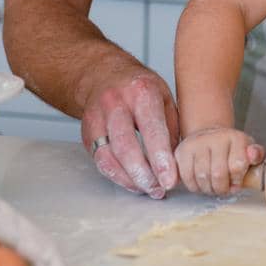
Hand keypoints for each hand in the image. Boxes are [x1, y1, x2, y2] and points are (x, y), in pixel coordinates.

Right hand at [79, 58, 179, 198]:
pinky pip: (100, 161)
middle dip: (143, 174)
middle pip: (126, 145)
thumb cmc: (140, 89)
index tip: (170, 180)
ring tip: (149, 190)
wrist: (103, 75)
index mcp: (141, 91)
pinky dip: (117, 176)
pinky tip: (133, 183)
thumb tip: (179, 162)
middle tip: (158, 190)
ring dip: (130, 179)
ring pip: (109, 156)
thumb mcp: (165, 97)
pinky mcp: (87, 133)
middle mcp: (116, 103)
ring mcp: (97, 118)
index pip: (151, 128)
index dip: (160, 157)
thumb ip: (172, 127)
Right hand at [175, 127, 264, 195]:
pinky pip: (187, 177)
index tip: (237, 182)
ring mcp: (197, 143)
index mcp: (235, 138)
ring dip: (208, 189)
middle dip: (222, 188)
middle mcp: (215, 137)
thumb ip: (256, 155)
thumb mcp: (248, 150)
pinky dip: (194, 186)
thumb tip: (253, 155)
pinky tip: (201, 183)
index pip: (237, 165)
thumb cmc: (231, 149)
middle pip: (218, 174)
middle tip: (224, 189)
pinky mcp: (182, 151)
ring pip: (202, 177)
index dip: (237, 180)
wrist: (209, 137)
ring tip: (213, 186)